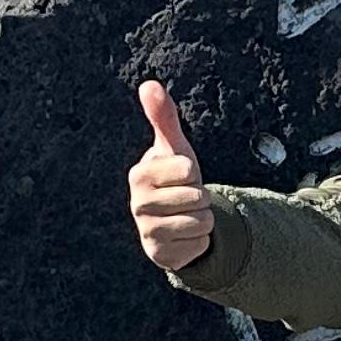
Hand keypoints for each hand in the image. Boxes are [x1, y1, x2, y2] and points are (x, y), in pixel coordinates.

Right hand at [127, 79, 213, 273]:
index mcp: (139, 175)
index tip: (181, 175)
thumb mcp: (174, 147)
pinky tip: (185, 235)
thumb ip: (163, 116)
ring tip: (187, 214)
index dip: (193, 171)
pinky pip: (200, 243)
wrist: (172, 219)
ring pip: (201, 221)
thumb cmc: (174, 176)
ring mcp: (148, 232)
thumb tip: (149, 84)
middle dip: (201, 197)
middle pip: (197, 197)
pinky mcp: (161, 256)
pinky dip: (201, 239)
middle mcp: (138, 205)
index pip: (188, 169)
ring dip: (202, 218)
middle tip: (185, 197)